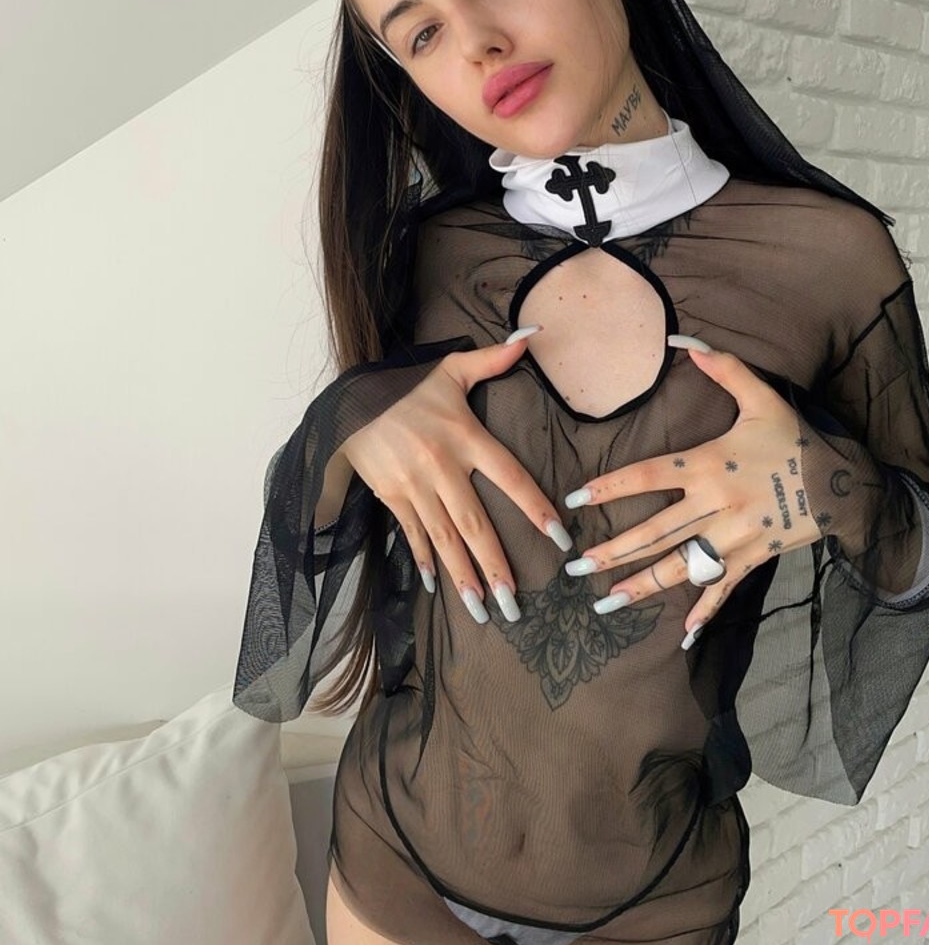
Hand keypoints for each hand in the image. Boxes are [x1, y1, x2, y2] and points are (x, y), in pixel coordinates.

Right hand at [340, 330, 573, 626]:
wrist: (350, 398)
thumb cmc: (408, 387)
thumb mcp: (451, 369)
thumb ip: (494, 358)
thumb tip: (533, 334)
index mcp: (465, 436)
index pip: (510, 476)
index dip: (535, 507)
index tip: (560, 537)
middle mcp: (442, 466)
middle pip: (475, 523)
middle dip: (495, 566)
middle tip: (515, 604)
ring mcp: (415, 485)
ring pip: (444, 538)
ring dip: (463, 576)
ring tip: (483, 610)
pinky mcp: (391, 495)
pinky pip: (414, 533)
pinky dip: (426, 560)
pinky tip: (439, 586)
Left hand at [560, 339, 825, 648]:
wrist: (841, 484)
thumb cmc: (793, 440)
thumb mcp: (761, 397)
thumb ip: (723, 367)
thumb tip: (683, 340)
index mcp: (710, 465)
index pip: (649, 476)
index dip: (612, 487)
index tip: (576, 500)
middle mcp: (716, 505)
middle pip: (655, 531)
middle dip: (613, 551)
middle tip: (574, 568)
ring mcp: (734, 537)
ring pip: (680, 566)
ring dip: (641, 585)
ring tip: (605, 602)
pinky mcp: (752, 558)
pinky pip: (723, 587)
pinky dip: (704, 610)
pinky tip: (681, 634)